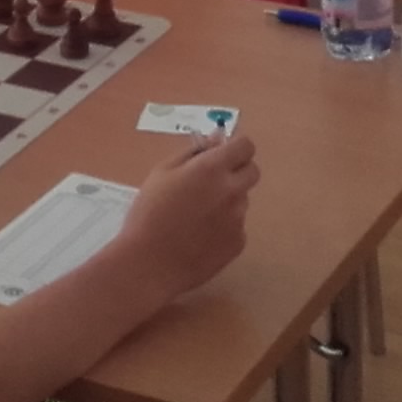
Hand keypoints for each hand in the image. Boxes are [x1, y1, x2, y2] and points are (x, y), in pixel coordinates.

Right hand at [108, 134, 258, 298]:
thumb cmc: (148, 213)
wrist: (148, 264)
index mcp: (212, 169)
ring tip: (196, 217)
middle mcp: (232, 191)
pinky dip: (223, 228)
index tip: (220, 156)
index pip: (246, 146)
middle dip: (236, 172)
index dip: (234, 149)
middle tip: (210, 184)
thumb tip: (217, 138)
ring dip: (227, 202)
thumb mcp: (161, 172)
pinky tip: (199, 237)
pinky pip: (236, 227)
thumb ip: (193, 152)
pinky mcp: (238, 243)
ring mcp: (238, 219)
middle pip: (252, 172)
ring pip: (241, 201)